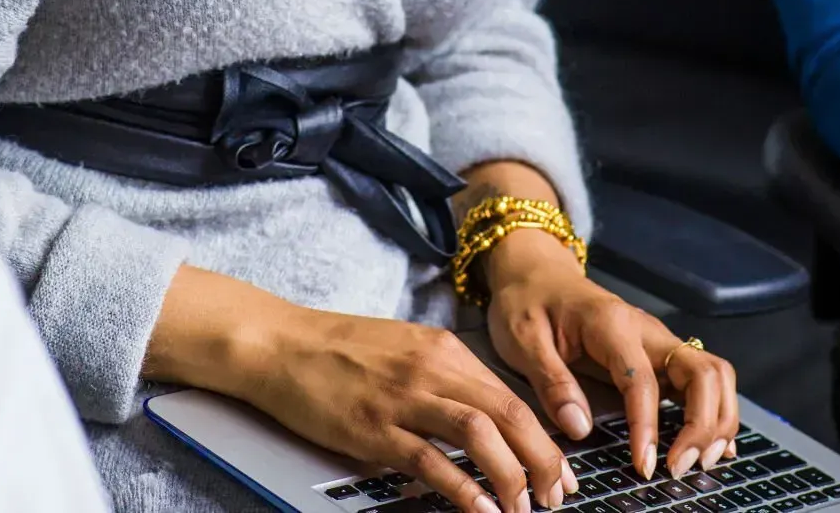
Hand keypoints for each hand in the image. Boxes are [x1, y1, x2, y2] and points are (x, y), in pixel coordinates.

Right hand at [234, 296, 572, 512]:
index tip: (560, 469)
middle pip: (508, 414)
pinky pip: (432, 460)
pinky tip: (482, 510)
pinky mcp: (374, 427)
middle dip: (542, 460)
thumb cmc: (337, 349)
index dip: (543, 438)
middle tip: (558, 496)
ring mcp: (403, 397)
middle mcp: (431, 368)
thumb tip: (484, 416)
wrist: (280, 343)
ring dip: (512, 476)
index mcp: (443, 349)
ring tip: (525, 508)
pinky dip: (464, 488)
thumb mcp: (403, 349)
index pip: (510, 396)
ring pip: (480, 434)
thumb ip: (444, 378)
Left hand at [483, 228, 740, 481]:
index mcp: (610, 324)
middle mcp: (646, 330)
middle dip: (703, 424)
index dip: (647, 426)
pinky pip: (702, 380)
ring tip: (701, 461)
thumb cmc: (526, 303)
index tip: (643, 466)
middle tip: (681, 467)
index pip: (642, 380)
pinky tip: (711, 444)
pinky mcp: (659, 354)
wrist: (536, 272)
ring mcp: (657, 341)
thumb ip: (551, 382)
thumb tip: (580, 428)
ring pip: (713, 374)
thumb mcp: (521, 339)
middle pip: (702, 371)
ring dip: (717, 419)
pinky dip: (715, 411)